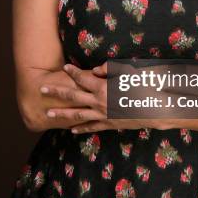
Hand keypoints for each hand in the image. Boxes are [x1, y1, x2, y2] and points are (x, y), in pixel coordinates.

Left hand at [41, 62, 165, 133]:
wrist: (156, 110)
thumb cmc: (145, 88)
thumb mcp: (129, 73)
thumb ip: (110, 69)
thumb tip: (94, 70)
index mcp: (103, 87)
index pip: (83, 78)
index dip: (72, 72)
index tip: (64, 67)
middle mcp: (99, 102)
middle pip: (73, 96)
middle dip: (56, 93)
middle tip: (42, 90)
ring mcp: (102, 115)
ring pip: (77, 114)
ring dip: (61, 114)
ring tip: (48, 114)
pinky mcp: (109, 125)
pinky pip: (91, 127)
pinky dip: (81, 128)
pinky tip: (71, 130)